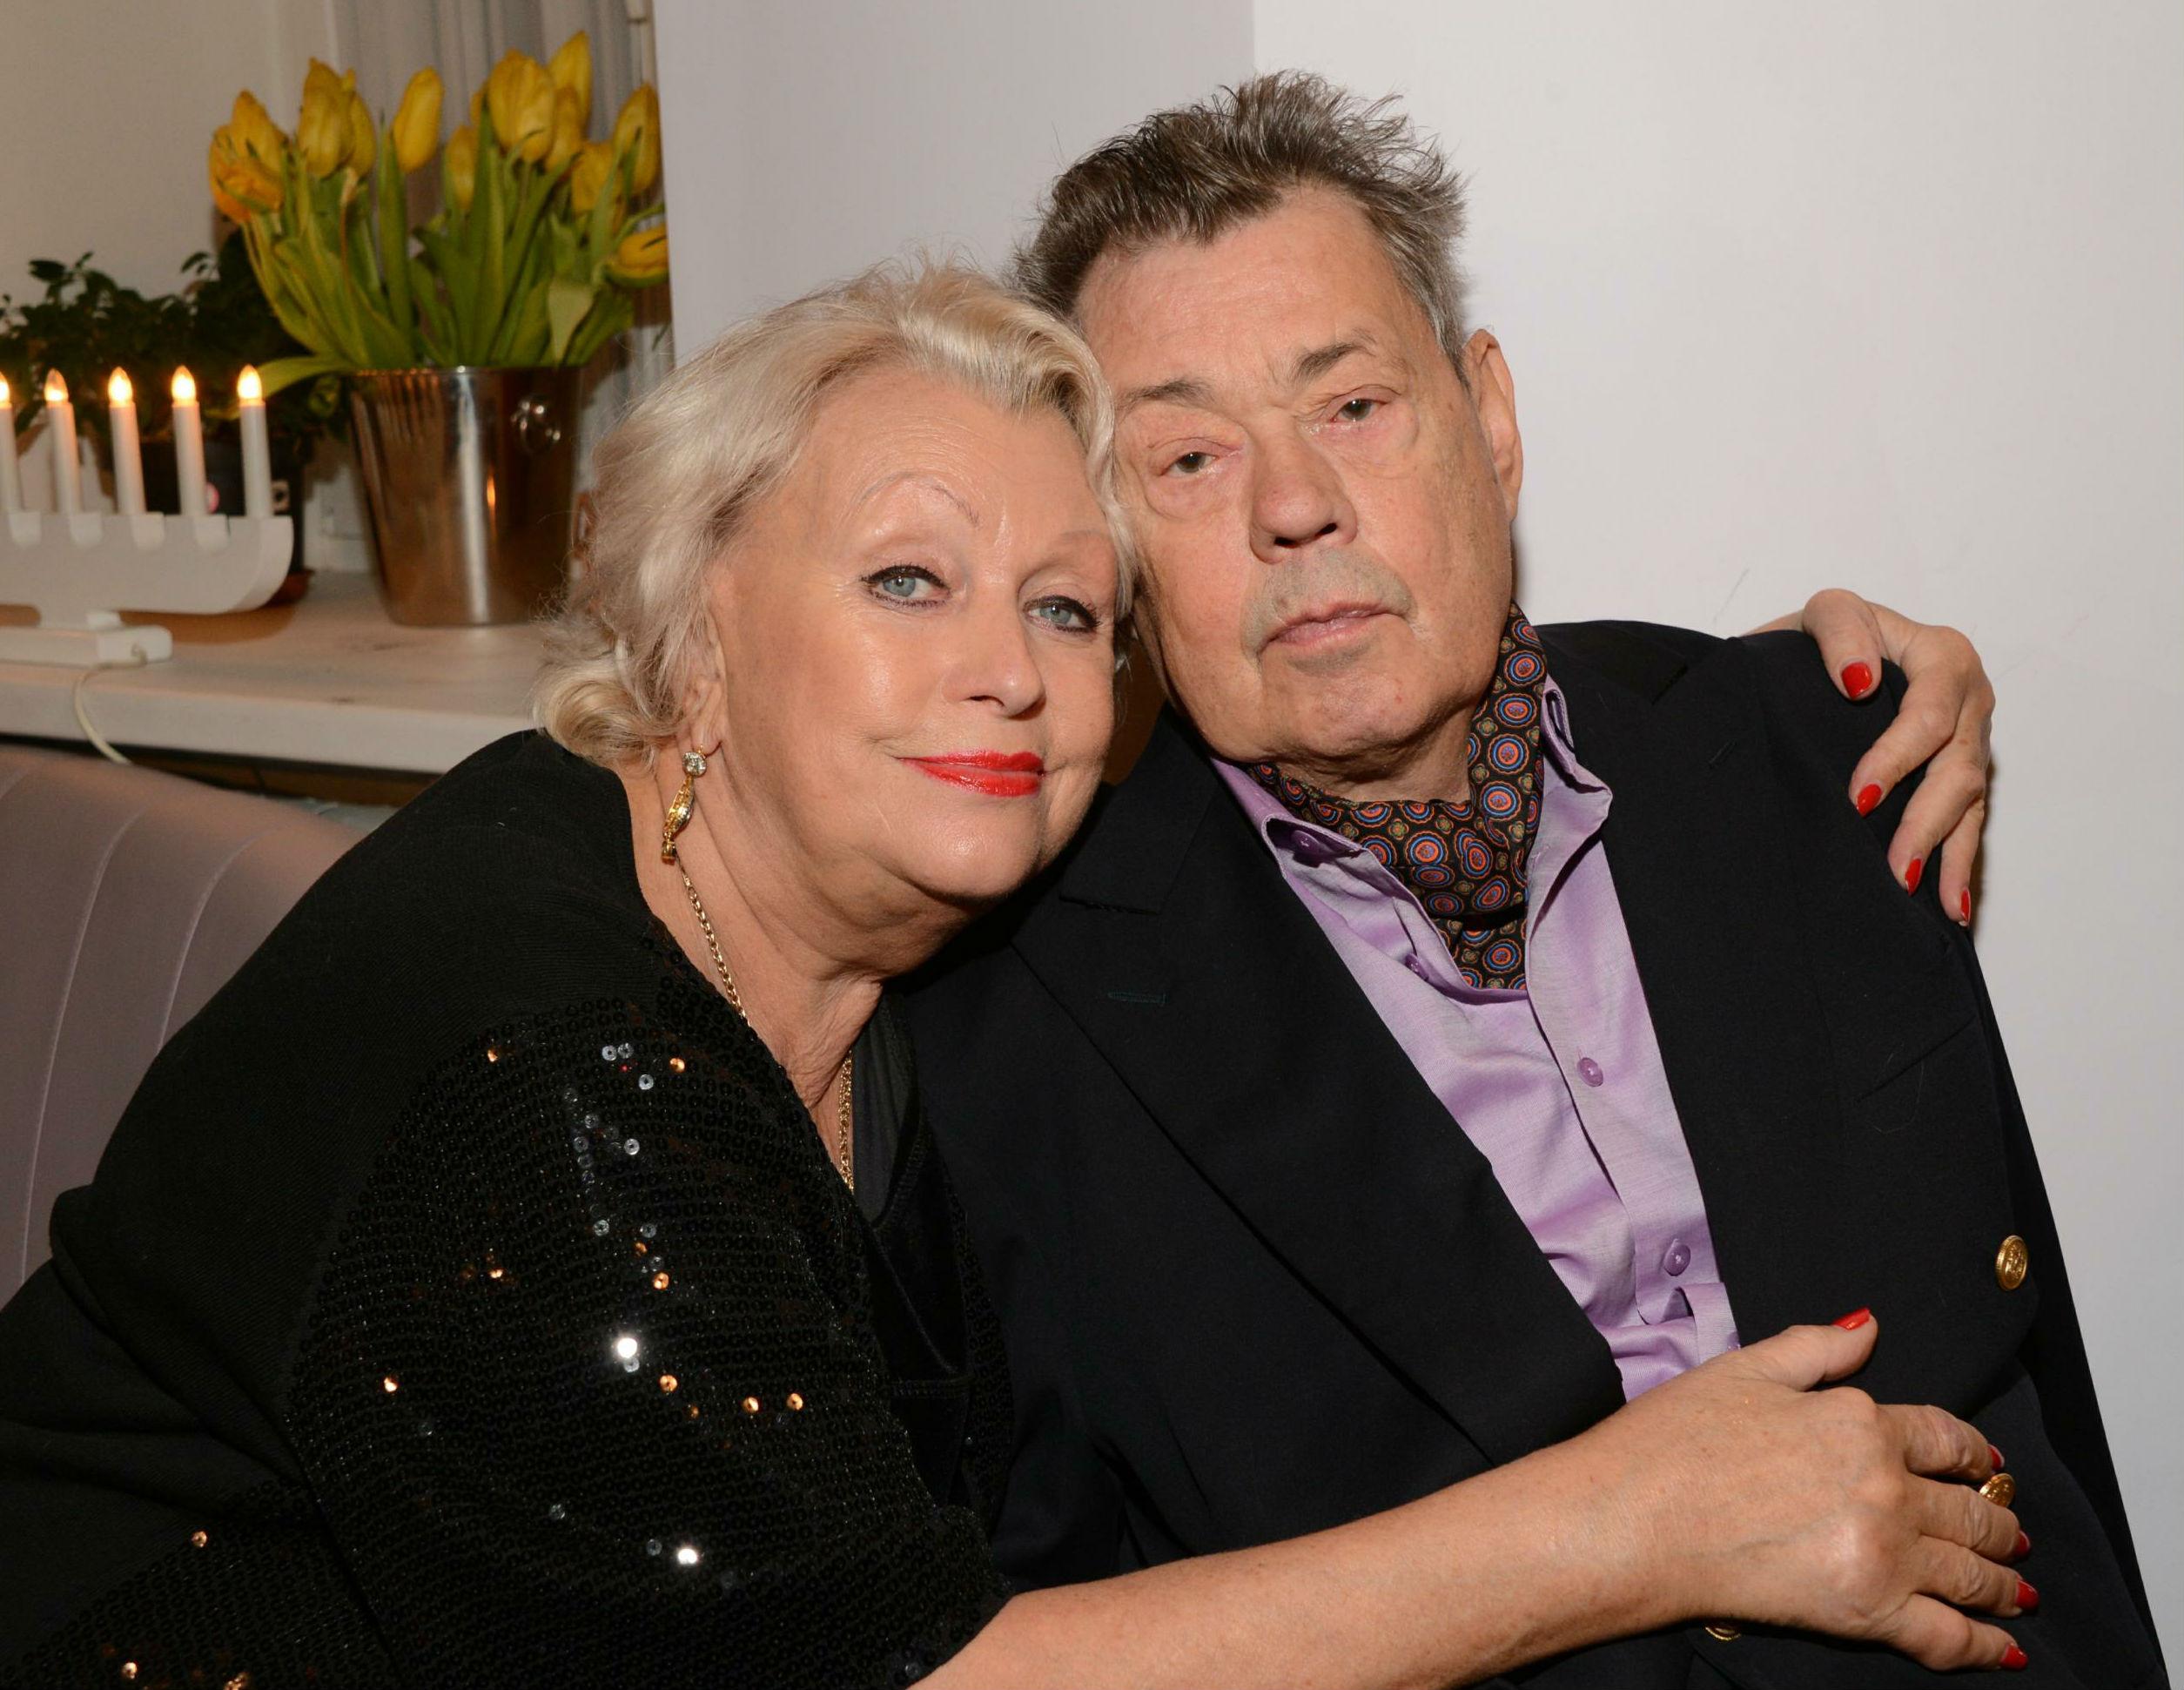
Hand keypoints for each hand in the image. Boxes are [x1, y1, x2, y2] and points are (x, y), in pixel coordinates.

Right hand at [1592, 1314, 2030, 1671]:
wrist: (1629, 1519)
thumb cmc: (1669, 1442)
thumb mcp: (1741, 1369)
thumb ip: (1815, 1347)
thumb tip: (1870, 1327)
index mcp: (1858, 1420)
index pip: (1944, 1436)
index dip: (1973, 1452)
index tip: (1985, 1464)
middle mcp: (1885, 1485)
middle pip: (1969, 1507)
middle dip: (1997, 1521)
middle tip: (2010, 1532)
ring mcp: (1882, 1552)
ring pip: (1970, 1571)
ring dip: (2000, 1581)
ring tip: (2013, 1587)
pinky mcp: (1867, 1613)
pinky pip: (1948, 1637)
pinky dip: (1984, 1649)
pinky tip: (2002, 1651)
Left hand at [1757, 591, 1994, 924]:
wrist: (1825, 651)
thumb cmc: (1830, 635)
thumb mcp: (1827, 613)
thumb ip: (1841, 631)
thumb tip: (1857, 679)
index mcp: (1943, 658)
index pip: (1930, 715)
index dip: (1898, 757)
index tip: (1859, 797)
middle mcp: (1969, 700)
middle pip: (1957, 769)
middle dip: (1925, 822)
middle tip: (1895, 867)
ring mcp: (1970, 741)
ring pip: (1967, 803)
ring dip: (1944, 853)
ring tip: (1921, 895)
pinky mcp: (1962, 773)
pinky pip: (1968, 822)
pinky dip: (1958, 864)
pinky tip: (1951, 905)